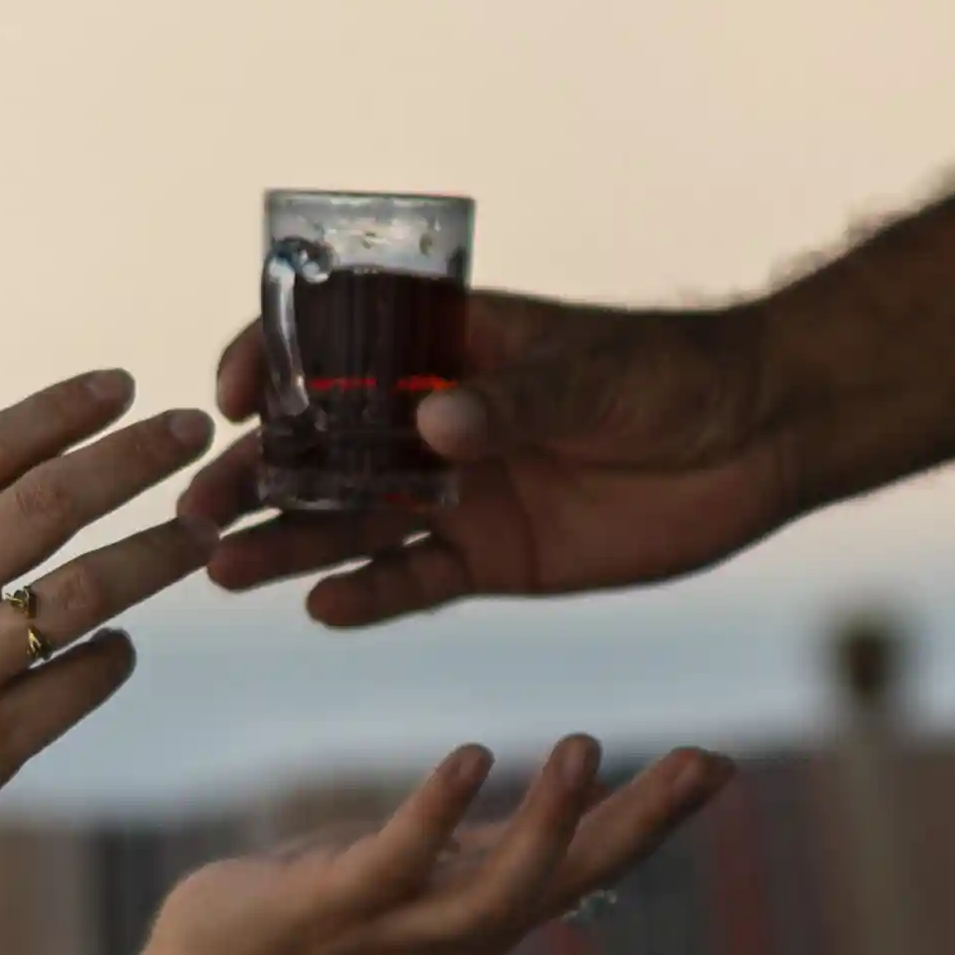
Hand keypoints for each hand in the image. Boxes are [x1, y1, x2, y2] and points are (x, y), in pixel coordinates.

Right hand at [0, 369, 208, 936]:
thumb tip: (18, 483)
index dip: (59, 411)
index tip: (118, 387)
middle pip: (52, 500)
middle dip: (134, 456)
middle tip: (190, 429)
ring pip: (90, 587)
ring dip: (157, 552)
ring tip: (200, 533)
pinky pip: (83, 678)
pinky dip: (114, 654)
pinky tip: (121, 644)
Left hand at [122, 734, 738, 954]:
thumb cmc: (322, 907)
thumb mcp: (430, 866)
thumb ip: (498, 839)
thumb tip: (583, 790)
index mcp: (489, 910)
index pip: (593, 864)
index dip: (658, 819)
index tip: (721, 764)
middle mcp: (461, 932)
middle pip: (574, 882)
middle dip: (642, 826)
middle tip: (703, 763)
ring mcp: (400, 927)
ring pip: (499, 892)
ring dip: (549, 824)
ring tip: (584, 745)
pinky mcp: (335, 907)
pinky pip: (397, 860)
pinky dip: (436, 811)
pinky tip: (471, 755)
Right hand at [182, 292, 795, 629]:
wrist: (759, 442)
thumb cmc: (675, 376)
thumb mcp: (596, 375)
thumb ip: (516, 402)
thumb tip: (435, 423)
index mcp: (444, 348)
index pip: (332, 346)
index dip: (272, 363)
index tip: (235, 396)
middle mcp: (432, 421)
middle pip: (320, 448)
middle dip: (255, 474)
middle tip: (196, 511)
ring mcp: (456, 492)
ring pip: (349, 521)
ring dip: (285, 542)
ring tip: (221, 568)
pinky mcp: (489, 559)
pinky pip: (411, 581)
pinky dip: (366, 595)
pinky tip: (318, 608)